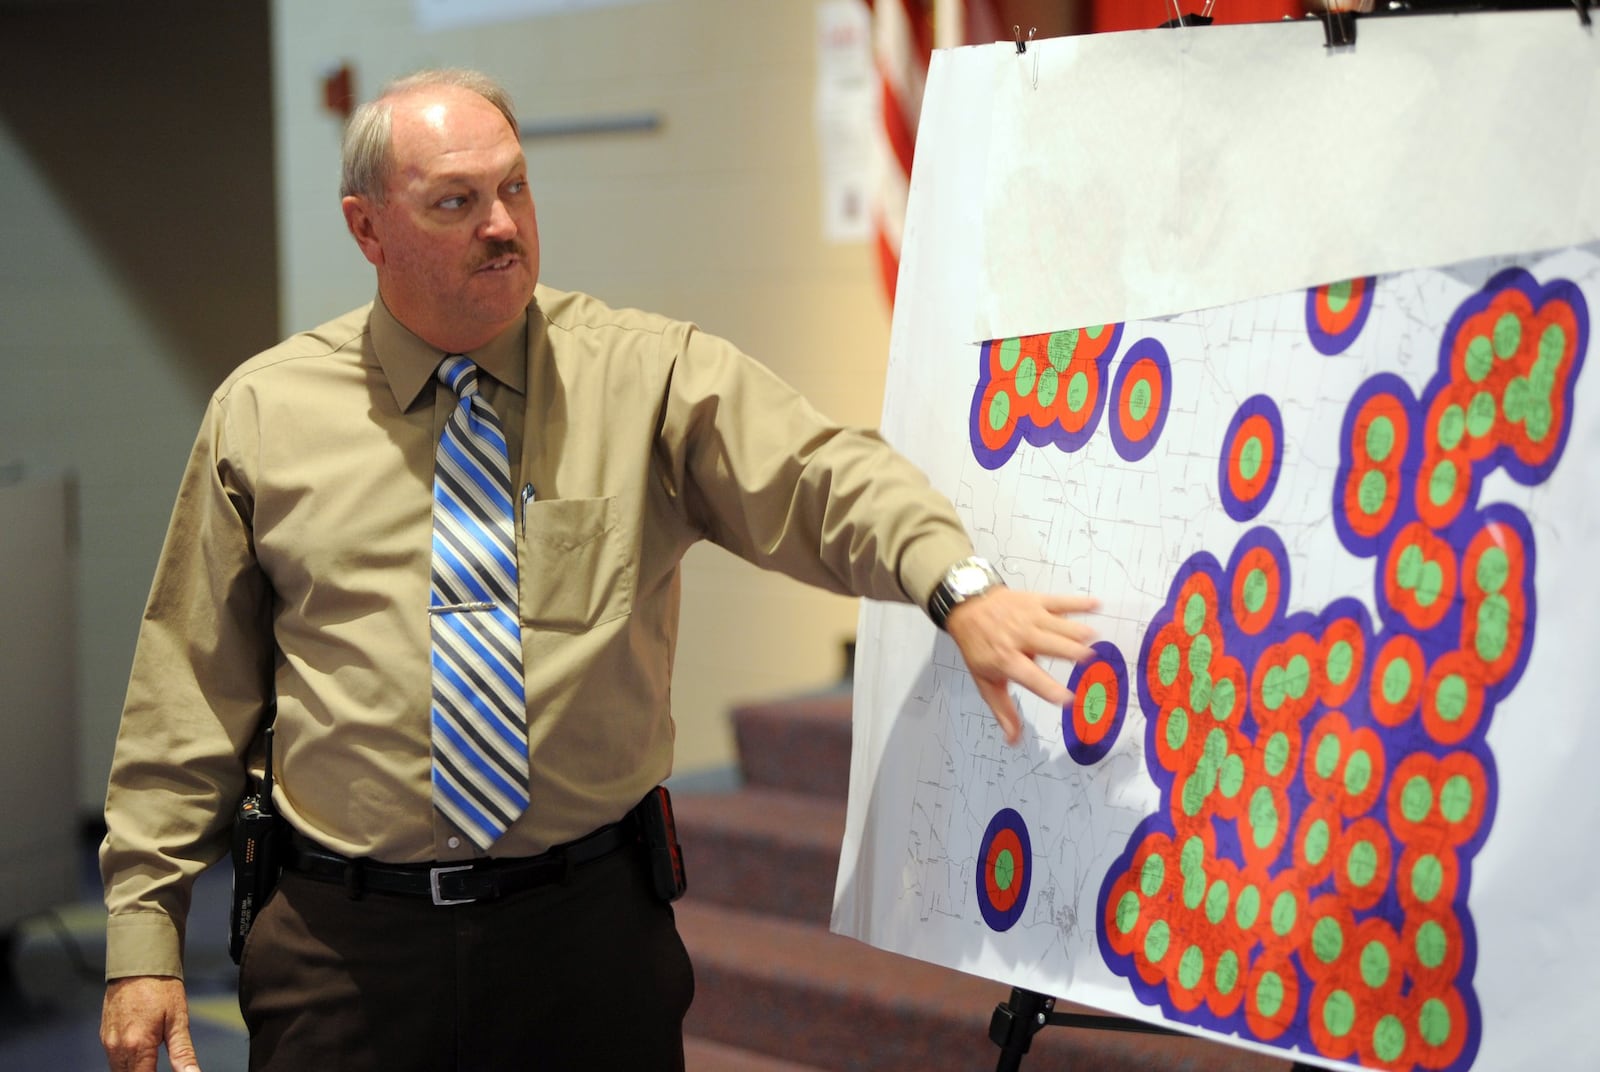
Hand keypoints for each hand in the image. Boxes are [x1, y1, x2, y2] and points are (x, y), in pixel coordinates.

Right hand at [102, 975, 201, 1071]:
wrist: (138, 964)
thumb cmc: (161, 988)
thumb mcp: (178, 1020)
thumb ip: (183, 1053)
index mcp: (138, 1045)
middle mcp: (118, 1046)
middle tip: (158, 1065)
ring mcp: (108, 1042)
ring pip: (118, 1070)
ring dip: (134, 1070)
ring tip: (151, 1062)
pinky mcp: (104, 1036)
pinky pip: (113, 1059)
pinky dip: (126, 1062)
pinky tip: (140, 1055)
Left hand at [945, 587, 1098, 745]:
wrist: (968, 608)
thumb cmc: (979, 647)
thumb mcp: (986, 682)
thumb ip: (1004, 711)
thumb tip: (1014, 739)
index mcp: (1007, 660)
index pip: (1031, 677)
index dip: (1050, 689)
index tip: (1068, 700)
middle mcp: (1020, 638)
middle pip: (1052, 646)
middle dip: (1071, 653)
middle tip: (1089, 661)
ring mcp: (1030, 618)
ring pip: (1059, 626)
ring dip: (1077, 632)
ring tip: (1093, 639)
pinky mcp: (1037, 601)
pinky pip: (1060, 602)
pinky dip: (1079, 604)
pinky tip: (1096, 605)